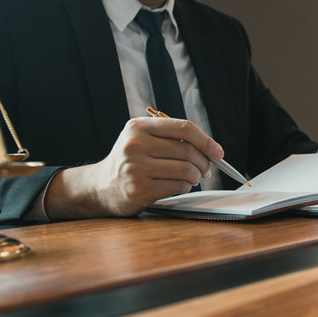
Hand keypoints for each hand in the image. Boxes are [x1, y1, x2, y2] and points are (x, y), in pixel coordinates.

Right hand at [45, 117, 223, 218]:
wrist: (99, 187)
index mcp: (138, 127)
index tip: (218, 152)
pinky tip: (179, 186)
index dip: (206, 141)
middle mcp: (135, 145)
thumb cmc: (130, 162)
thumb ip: (170, 138)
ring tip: (193, 178)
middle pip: (187, 151)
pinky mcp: (139, 189)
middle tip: (206, 170)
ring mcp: (136, 168)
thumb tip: (211, 149)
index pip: (183, 128)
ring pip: (186, 170)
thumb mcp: (142, 139)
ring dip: (196, 176)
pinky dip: (185, 188)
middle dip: (204, 163)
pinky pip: (178, 187)